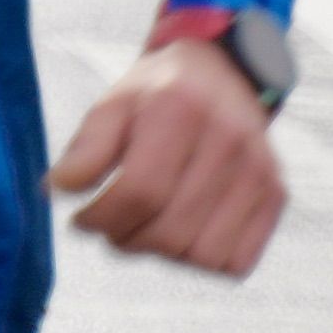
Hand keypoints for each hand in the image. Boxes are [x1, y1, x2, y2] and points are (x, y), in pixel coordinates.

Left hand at [51, 38, 284, 277]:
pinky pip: (235, 261)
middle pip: (170, 231)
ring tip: (147, 226)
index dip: (100, 218)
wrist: (224, 72)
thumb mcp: (113, 103)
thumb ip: (86, 147)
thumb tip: (56, 189)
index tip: (82, 217)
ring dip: (164, 253)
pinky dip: (203, 260)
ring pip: (203, 255)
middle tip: (112, 225)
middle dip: (126, 240)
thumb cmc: (158, 94)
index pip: (140, 191)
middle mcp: (228, 139)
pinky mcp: (275, 194)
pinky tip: (184, 231)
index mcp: (181, 108)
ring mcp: (258, 170)